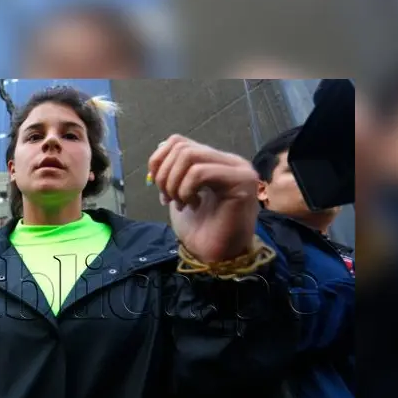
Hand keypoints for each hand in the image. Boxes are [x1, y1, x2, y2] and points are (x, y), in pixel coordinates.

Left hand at [148, 135, 259, 261]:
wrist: (214, 256)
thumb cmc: (199, 229)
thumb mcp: (179, 192)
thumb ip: (174, 171)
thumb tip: (159, 151)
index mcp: (215, 161)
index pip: (179, 142)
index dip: (159, 161)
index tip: (157, 187)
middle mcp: (230, 161)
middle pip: (182, 148)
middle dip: (165, 175)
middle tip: (167, 199)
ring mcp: (238, 170)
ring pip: (189, 156)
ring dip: (174, 183)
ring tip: (180, 203)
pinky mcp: (240, 182)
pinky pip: (200, 172)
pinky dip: (186, 189)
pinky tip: (192, 205)